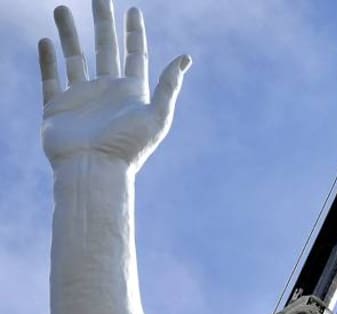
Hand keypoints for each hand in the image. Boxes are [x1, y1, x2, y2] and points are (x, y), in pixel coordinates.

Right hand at [39, 2, 189, 168]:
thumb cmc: (128, 147)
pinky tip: (46, 41)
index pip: (134, 54)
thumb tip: (185, 57)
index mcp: (132, 92)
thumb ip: (169, 85)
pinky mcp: (57, 108)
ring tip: (62, 8)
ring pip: (74, 57)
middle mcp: (107, 91)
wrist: (94, 170)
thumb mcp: (157, 115)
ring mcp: (81, 98)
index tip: (134, 9)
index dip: (134, 32)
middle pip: (105, 47)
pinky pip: (51, 78)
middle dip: (102, 22)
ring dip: (69, 33)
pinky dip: (47, 60)